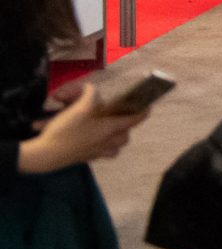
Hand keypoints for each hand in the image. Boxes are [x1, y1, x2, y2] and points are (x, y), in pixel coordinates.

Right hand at [18, 85, 147, 173]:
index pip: (134, 119)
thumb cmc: (66, 131)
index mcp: (109, 129)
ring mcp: (97, 153)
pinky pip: (101, 154)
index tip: (148, 107)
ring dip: (115, 139)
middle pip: (125, 137)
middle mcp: (107, 143)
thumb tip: (91, 89)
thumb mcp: (79, 108)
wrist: (45, 155)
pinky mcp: (85, 158)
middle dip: (125, 128)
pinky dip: (101, 148)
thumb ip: (89, 95)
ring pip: (114, 148)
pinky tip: (91, 140)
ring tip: (108, 130)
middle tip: (119, 119)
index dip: (143, 112)